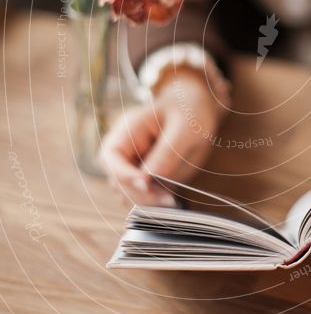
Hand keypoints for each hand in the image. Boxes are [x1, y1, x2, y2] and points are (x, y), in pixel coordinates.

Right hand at [101, 67, 223, 205]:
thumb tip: (148, 180)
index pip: (110, 158)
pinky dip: (156, 204)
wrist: (197, 110)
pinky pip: (144, 199)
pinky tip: (175, 201)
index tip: (147, 183)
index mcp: (125, 132)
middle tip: (169, 200)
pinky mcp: (146, 180)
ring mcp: (132, 168)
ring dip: (148, 202)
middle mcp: (123, 152)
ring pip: (129, 196)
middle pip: (118, 183)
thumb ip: (166, 153)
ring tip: (174, 201)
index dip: (124, 174)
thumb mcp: (184, 128)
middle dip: (141, 194)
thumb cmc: (188, 111)